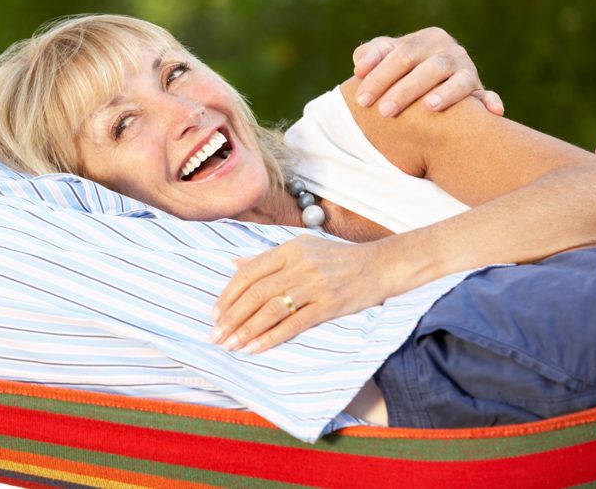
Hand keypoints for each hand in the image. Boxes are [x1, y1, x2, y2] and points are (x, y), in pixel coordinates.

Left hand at [211, 235, 387, 352]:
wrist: (380, 265)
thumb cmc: (338, 257)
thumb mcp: (302, 247)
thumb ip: (268, 257)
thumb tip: (235, 264)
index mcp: (288, 250)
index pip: (249, 273)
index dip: (228, 295)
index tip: (214, 314)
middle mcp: (298, 266)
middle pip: (256, 293)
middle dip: (231, 317)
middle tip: (216, 336)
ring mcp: (314, 286)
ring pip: (271, 309)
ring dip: (247, 330)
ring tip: (231, 345)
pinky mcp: (329, 305)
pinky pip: (294, 324)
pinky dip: (272, 337)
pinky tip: (256, 347)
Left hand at [352, 27, 504, 117]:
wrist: (424, 82)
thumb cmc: (396, 69)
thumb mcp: (382, 57)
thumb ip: (369, 55)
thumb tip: (361, 68)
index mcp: (427, 38)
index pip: (402, 54)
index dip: (380, 76)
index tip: (361, 99)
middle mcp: (451, 51)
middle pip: (429, 68)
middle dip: (404, 90)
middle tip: (384, 112)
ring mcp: (468, 70)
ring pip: (459, 80)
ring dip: (446, 93)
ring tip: (428, 107)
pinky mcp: (480, 90)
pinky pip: (487, 95)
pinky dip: (490, 101)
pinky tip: (492, 111)